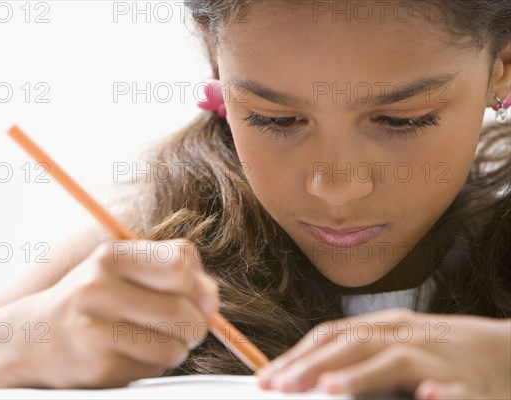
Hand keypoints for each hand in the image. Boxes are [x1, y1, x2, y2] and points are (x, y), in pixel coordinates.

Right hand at [11, 239, 218, 387]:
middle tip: (189, 328)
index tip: (200, 299)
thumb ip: (170, 271)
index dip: (201, 285)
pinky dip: (156, 366)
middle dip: (197, 324)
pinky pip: (154, 369)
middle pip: (182, 309)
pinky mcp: (97, 367)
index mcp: (110, 256)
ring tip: (157, 341)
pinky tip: (134, 355)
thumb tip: (212, 299)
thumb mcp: (120, 269)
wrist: (32, 338)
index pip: (180, 264)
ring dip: (178, 348)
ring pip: (174, 345)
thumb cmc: (91, 300)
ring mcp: (95, 330)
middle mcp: (99, 289)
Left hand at [256, 308, 510, 398]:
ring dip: (360, 374)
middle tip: (280, 386)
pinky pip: (456, 389)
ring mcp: (438, 356)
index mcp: (383, 328)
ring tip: (328, 388)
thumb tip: (306, 375)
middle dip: (314, 364)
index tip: (268, 377)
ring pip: (396, 360)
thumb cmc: (437, 351)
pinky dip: (440, 393)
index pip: (332, 335)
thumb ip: (356, 357)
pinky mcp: (471, 383)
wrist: (505, 351)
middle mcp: (405, 336)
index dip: (298, 355)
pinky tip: (427, 397)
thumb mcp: (393, 346)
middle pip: (354, 344)